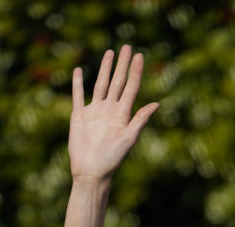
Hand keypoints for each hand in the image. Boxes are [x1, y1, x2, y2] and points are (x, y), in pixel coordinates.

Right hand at [68, 45, 158, 182]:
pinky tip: (78, 70)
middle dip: (122, 64)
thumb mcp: (129, 139)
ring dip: (104, 68)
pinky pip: (78, 95)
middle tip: (127, 47)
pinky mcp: (79, 116)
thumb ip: (140, 120)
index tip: (140, 56)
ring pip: (100, 84)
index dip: (136, 71)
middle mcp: (110, 110)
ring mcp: (95, 111)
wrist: (91, 171)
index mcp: (123, 114)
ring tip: (110, 53)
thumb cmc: (112, 159)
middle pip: (118, 81)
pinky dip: (77, 83)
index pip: (131, 87)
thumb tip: (157, 104)